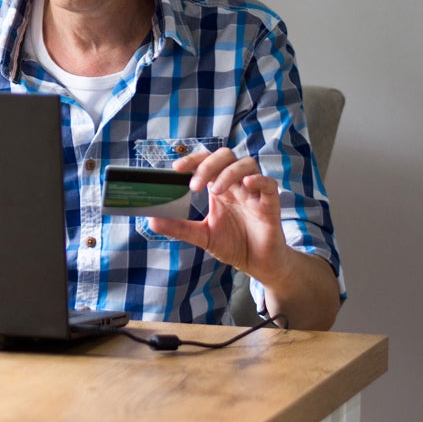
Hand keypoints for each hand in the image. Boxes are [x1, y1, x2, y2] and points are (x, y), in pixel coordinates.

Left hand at [147, 147, 292, 285]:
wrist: (258, 265)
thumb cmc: (233, 245)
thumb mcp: (202, 236)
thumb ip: (179, 227)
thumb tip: (151, 221)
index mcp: (220, 187)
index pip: (206, 161)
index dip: (193, 160)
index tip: (176, 169)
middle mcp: (237, 185)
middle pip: (226, 156)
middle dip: (208, 165)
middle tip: (193, 186)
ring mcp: (254, 192)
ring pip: (247, 163)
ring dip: (229, 172)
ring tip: (215, 191)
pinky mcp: (271, 204)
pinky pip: (269, 184)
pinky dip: (259, 180)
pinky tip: (247, 184)